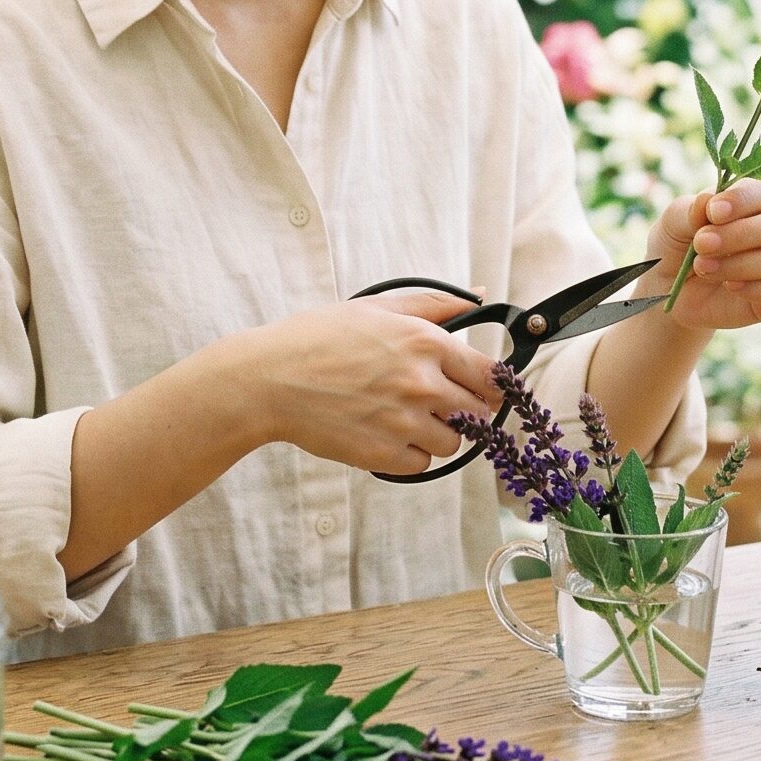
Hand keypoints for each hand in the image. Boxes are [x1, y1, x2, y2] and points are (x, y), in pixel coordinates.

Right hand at [247, 289, 503, 476]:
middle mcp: (422, 383)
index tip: (479, 387)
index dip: (489, 384)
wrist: (270, 380)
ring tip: (407, 418)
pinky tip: (388, 434)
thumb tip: (478, 295)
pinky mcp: (383, 455)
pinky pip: (422, 464)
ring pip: (453, 442)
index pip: (490, 376)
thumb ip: (435, 303)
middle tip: (440, 404)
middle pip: (479, 413)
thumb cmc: (320, 338)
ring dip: (439, 434)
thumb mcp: (378, 307)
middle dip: (466, 410)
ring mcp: (404, 422)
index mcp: (426, 343)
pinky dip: (411, 455)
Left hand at [649, 174, 760, 331]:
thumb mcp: (675, 222)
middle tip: (702, 244)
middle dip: (741, 234)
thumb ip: (690, 209)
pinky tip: (729, 285)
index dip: (746, 198)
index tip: (713, 212)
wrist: (674, 290)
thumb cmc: (681, 243)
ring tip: (703, 268)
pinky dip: (754, 289)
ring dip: (741, 264)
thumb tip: (708, 201)